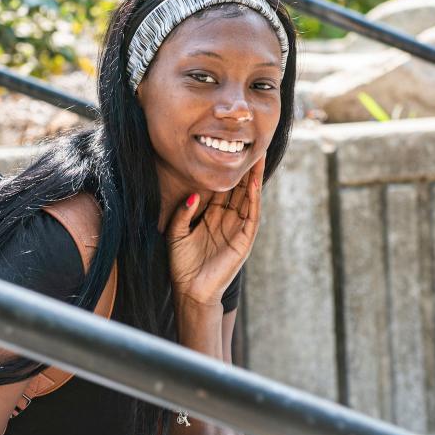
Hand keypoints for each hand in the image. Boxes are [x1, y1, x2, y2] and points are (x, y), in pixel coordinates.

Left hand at [166, 157, 264, 307]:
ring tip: (258, 157)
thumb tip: (194, 194)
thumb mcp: (176, 232)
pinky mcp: (244, 240)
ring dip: (253, 178)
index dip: (226, 170)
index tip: (228, 149)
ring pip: (248, 197)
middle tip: (250, 144)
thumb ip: (184, 212)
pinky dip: (253, 198)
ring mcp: (238, 229)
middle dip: (244, 167)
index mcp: (212, 216)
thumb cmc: (182, 265)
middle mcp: (227, 220)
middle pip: (239, 188)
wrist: (190, 291)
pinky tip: (253, 183)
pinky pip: (251, 215)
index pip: (223, 188)